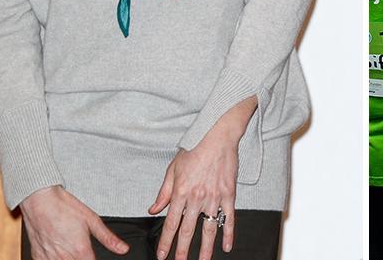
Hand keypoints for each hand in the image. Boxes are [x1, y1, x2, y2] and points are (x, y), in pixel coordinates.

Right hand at [21, 186, 127, 259]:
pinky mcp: (38, 257)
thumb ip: (108, 238)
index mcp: (81, 251)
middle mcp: (65, 258)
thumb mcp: (92, 219)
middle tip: (81, 249)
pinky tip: (58, 251)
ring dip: (69, 259)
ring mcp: (50, 259)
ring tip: (70, 247)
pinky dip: (55, 259)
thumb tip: (123, 249)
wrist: (40, 200)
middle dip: (82, 259)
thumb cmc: (65, 207)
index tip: (92, 255)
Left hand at [150, 97, 255, 259]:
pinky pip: (229, 217)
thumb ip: (164, 191)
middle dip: (182, 250)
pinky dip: (228, 233)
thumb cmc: (194, 148)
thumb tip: (153, 209)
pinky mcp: (229, 194)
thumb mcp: (173, 168)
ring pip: (208, 228)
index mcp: (181, 191)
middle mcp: (196, 197)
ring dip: (205, 248)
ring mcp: (214, 197)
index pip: (171, 223)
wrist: (217, 135)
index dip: (166, 241)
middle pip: (188, 230)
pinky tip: (227, 246)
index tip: (162, 254)